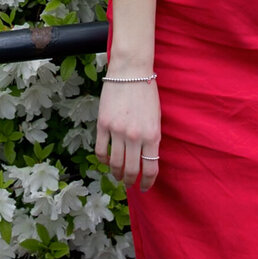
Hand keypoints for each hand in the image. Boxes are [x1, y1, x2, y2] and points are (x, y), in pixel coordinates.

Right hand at [96, 78, 160, 192]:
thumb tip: (146, 160)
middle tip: (130, 184)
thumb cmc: (147, 93)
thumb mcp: (156, 118)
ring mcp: (117, 131)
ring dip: (116, 173)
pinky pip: (101, 150)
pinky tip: (106, 161)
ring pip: (115, 163)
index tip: (144, 187)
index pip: (150, 168)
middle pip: (131, 170)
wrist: (131, 71)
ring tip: (118, 175)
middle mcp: (135, 136)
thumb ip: (152, 139)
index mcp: (153, 135)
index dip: (147, 182)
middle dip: (131, 181)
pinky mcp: (103, 124)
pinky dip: (103, 160)